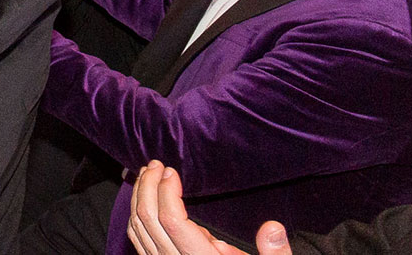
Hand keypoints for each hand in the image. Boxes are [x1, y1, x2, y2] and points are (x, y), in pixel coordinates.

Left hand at [127, 161, 286, 254]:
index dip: (166, 192)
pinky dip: (136, 215)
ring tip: (146, 174)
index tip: (171, 171)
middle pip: (149, 219)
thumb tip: (272, 227)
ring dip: (138, 197)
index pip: (172, 221)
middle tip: (155, 164)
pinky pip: (138, 240)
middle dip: (148, 187)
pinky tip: (142, 199)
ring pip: (137, 228)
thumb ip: (276, 254)